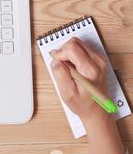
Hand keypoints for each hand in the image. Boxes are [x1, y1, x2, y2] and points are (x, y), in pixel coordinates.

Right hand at [50, 37, 124, 153]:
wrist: (96, 110)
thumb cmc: (83, 104)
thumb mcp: (67, 93)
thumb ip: (60, 75)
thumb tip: (55, 61)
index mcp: (90, 70)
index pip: (72, 48)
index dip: (59, 53)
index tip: (55, 61)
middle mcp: (97, 62)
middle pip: (75, 43)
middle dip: (63, 51)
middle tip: (60, 65)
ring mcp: (99, 60)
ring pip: (78, 44)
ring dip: (68, 52)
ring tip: (66, 67)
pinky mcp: (97, 61)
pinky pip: (82, 49)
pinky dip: (73, 55)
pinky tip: (72, 67)